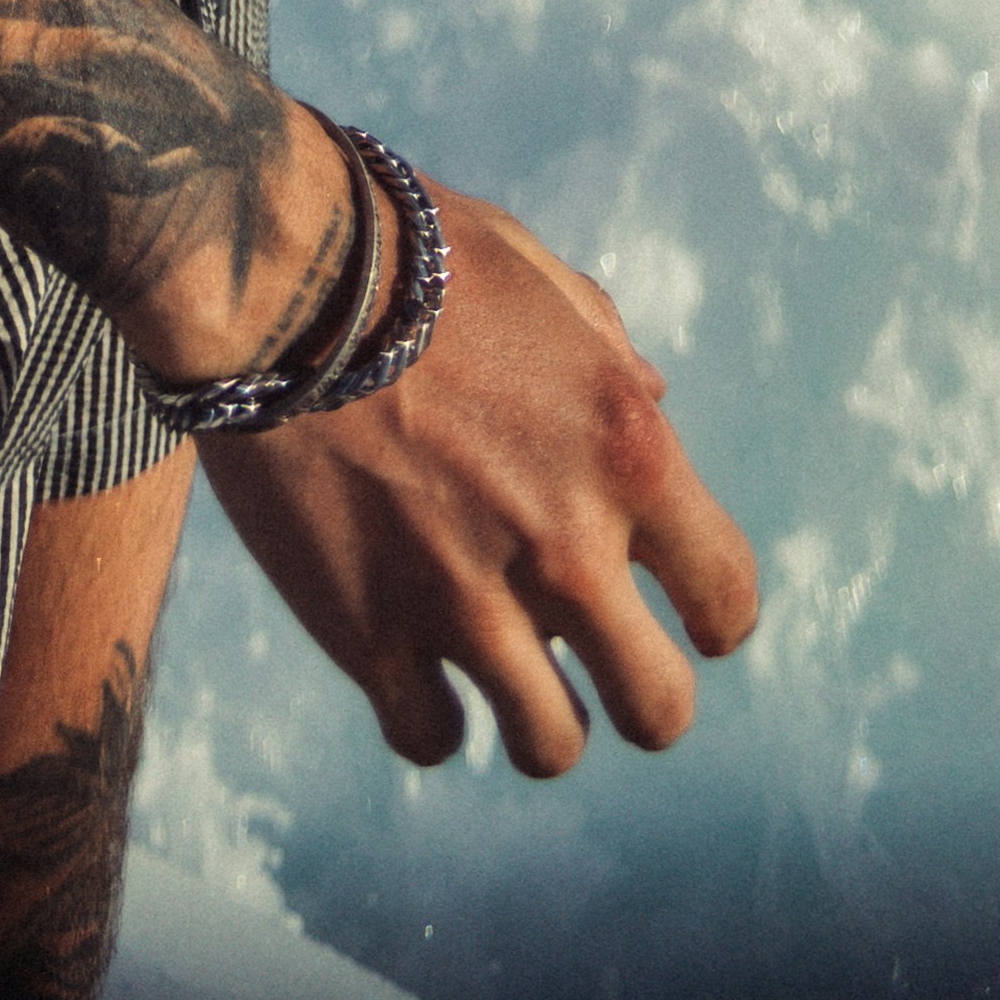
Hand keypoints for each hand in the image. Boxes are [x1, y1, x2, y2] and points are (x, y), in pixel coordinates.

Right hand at [200, 187, 759, 774]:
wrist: (273, 276)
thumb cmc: (409, 252)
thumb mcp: (535, 274)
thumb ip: (606, 349)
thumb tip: (654, 397)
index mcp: (627, 450)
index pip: (727, 595)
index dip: (711, 615)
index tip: (684, 615)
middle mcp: (567, 544)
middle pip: (660, 709)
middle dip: (639, 696)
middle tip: (599, 667)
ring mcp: (468, 602)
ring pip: (550, 747)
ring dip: (535, 719)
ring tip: (502, 676)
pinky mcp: (370, 636)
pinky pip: (431, 739)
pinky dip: (428, 717)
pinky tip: (411, 670)